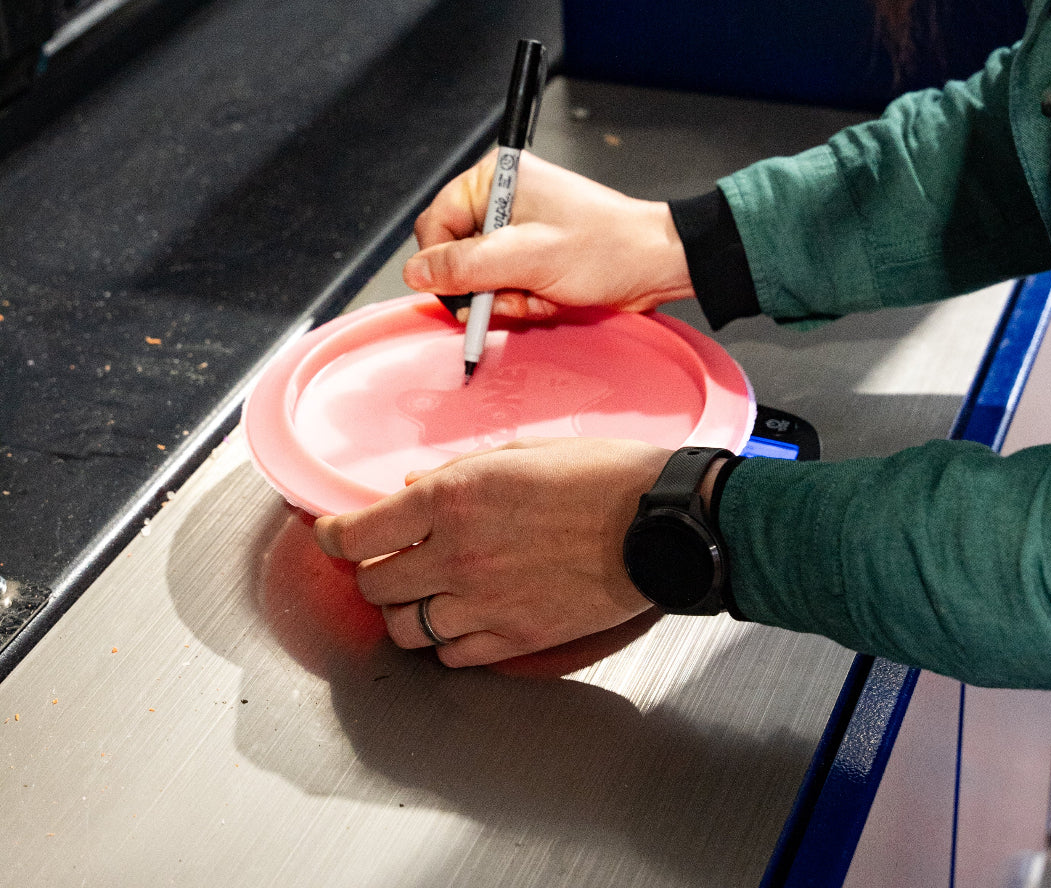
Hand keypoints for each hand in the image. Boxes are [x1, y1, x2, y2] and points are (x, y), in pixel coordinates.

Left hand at [313, 438, 672, 665]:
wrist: (660, 524)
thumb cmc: (601, 477)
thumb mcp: (521, 452)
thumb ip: (456, 474)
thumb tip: (412, 489)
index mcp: (453, 500)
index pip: (357, 533)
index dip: (331, 534)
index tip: (331, 532)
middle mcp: (457, 556)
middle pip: (373, 585)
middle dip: (371, 570)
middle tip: (387, 558)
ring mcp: (483, 604)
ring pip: (404, 628)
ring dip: (403, 609)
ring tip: (421, 592)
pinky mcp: (515, 639)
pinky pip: (451, 656)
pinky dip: (445, 641)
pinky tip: (461, 618)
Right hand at [403, 150, 693, 319]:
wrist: (654, 265)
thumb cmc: (606, 248)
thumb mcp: (526, 258)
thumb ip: (465, 266)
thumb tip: (415, 272)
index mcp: (494, 181)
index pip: (434, 223)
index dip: (440, 264)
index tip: (459, 293)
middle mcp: (501, 201)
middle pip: (455, 256)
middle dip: (483, 287)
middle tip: (512, 295)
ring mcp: (516, 230)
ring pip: (479, 279)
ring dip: (506, 299)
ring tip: (539, 295)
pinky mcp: (531, 255)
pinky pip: (504, 288)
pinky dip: (523, 301)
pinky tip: (549, 297)